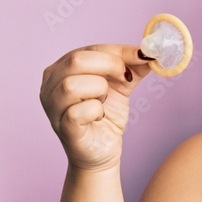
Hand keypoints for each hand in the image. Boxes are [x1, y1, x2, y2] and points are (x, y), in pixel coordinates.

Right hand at [39, 44, 150, 171]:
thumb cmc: (106, 115)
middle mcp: (51, 84)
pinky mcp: (63, 128)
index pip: (90, 49)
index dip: (119, 51)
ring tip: (104, 101)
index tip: (143, 55)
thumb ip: (133, 66)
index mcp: (63, 68)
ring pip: (72, 86)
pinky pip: (77, 112)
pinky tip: (99, 116)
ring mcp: (53, 107)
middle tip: (125, 79)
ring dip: (99, 91)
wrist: (102, 152)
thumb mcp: (121, 85)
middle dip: (110, 66)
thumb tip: (151, 51)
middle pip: (77, 61)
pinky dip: (95, 111)